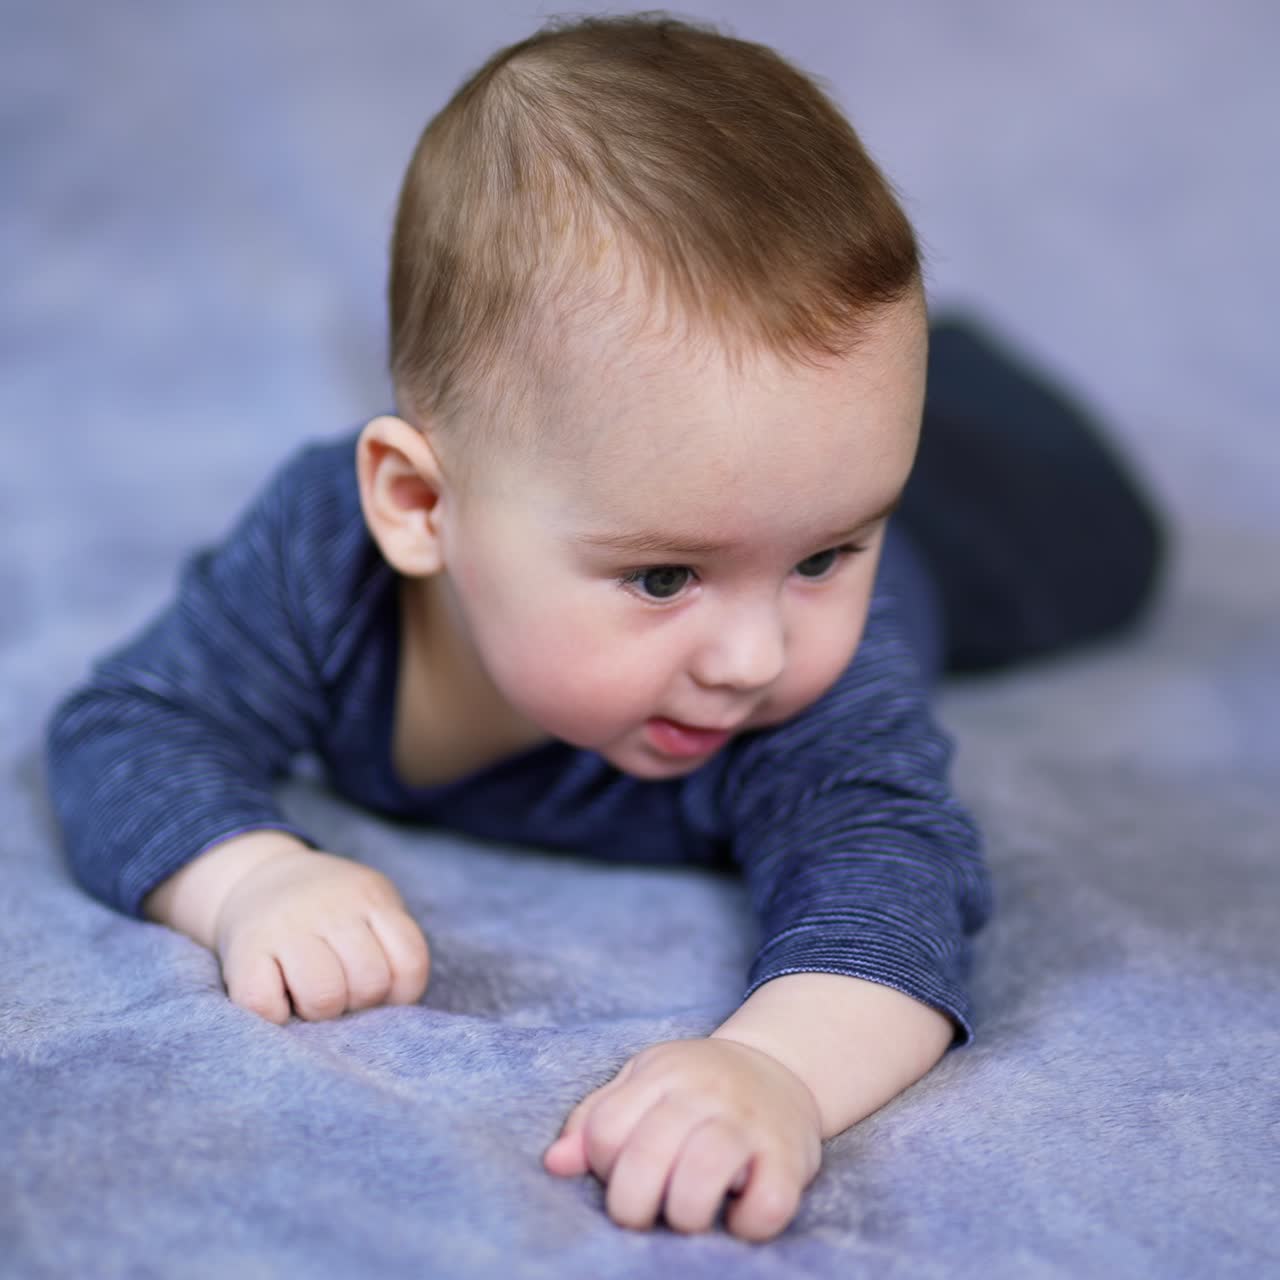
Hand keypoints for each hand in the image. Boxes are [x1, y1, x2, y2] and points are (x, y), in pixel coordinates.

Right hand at [212, 846, 430, 1023]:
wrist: (258, 877)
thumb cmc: (327, 909)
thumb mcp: (369, 905)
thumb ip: (389, 943)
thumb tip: (391, 1004)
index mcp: (370, 898)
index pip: (411, 961)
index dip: (400, 991)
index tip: (380, 987)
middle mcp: (331, 908)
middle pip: (369, 983)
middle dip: (359, 1001)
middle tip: (340, 989)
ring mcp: (286, 927)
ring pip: (324, 997)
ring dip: (320, 1011)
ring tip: (309, 995)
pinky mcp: (244, 951)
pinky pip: (266, 1005)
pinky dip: (275, 1015)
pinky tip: (278, 999)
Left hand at [543, 1037, 822, 1241]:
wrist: (780, 1066)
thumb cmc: (697, 1086)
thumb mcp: (643, 1083)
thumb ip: (597, 1118)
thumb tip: (554, 1164)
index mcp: (661, 1073)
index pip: (605, 1130)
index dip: (602, 1167)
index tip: (622, 1172)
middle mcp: (704, 1092)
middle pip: (647, 1156)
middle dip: (632, 1206)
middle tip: (644, 1214)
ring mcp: (749, 1122)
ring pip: (702, 1176)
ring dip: (685, 1215)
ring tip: (689, 1216)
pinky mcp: (791, 1155)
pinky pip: (768, 1203)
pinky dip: (748, 1225)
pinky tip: (738, 1215)